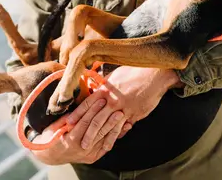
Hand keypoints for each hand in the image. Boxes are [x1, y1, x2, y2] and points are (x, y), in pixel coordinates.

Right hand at [30, 98, 126, 164]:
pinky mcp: (93, 157)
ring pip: (104, 138)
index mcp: (70, 139)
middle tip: (117, 106)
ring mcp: (88, 154)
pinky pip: (106, 145)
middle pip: (97, 130)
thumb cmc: (51, 137)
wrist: (51, 156)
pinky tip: (125, 127)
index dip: (93, 110)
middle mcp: (81, 148)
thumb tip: (78, 107)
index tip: (101, 99)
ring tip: (123, 115)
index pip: (84, 122)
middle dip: (108, 117)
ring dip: (115, 126)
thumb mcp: (54, 127)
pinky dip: (116, 136)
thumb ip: (66, 118)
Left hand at [66, 67, 182, 150]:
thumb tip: (97, 90)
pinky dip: (115, 136)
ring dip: (99, 139)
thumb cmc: (134, 71)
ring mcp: (124, 108)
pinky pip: (122, 127)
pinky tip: (110, 144)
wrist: (154, 74)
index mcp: (106, 89)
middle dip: (86, 132)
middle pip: (96, 119)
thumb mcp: (116, 76)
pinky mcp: (134, 114)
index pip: (87, 104)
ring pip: (108, 126)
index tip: (68, 124)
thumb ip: (106, 87)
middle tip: (78, 143)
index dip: (77, 114)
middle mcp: (113, 100)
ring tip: (91, 149)